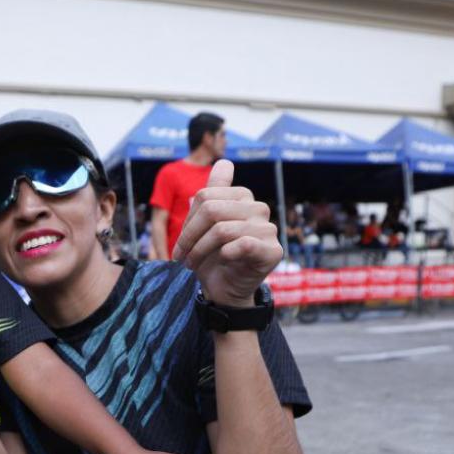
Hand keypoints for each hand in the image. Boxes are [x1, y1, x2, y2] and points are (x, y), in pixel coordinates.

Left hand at [172, 160, 281, 305]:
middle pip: (211, 210)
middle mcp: (258, 208)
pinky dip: (224, 255)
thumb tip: (224, 162)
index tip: (181, 243)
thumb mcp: (204, 226)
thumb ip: (211, 195)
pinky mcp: (272, 250)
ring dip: (199, 251)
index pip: (205, 196)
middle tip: (181, 257)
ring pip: (222, 230)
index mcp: (242, 197)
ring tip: (191, 264)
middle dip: (189, 236)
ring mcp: (268, 228)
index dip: (187, 220)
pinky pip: (242, 244)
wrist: (225, 291)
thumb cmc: (212, 258)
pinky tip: (221, 262)